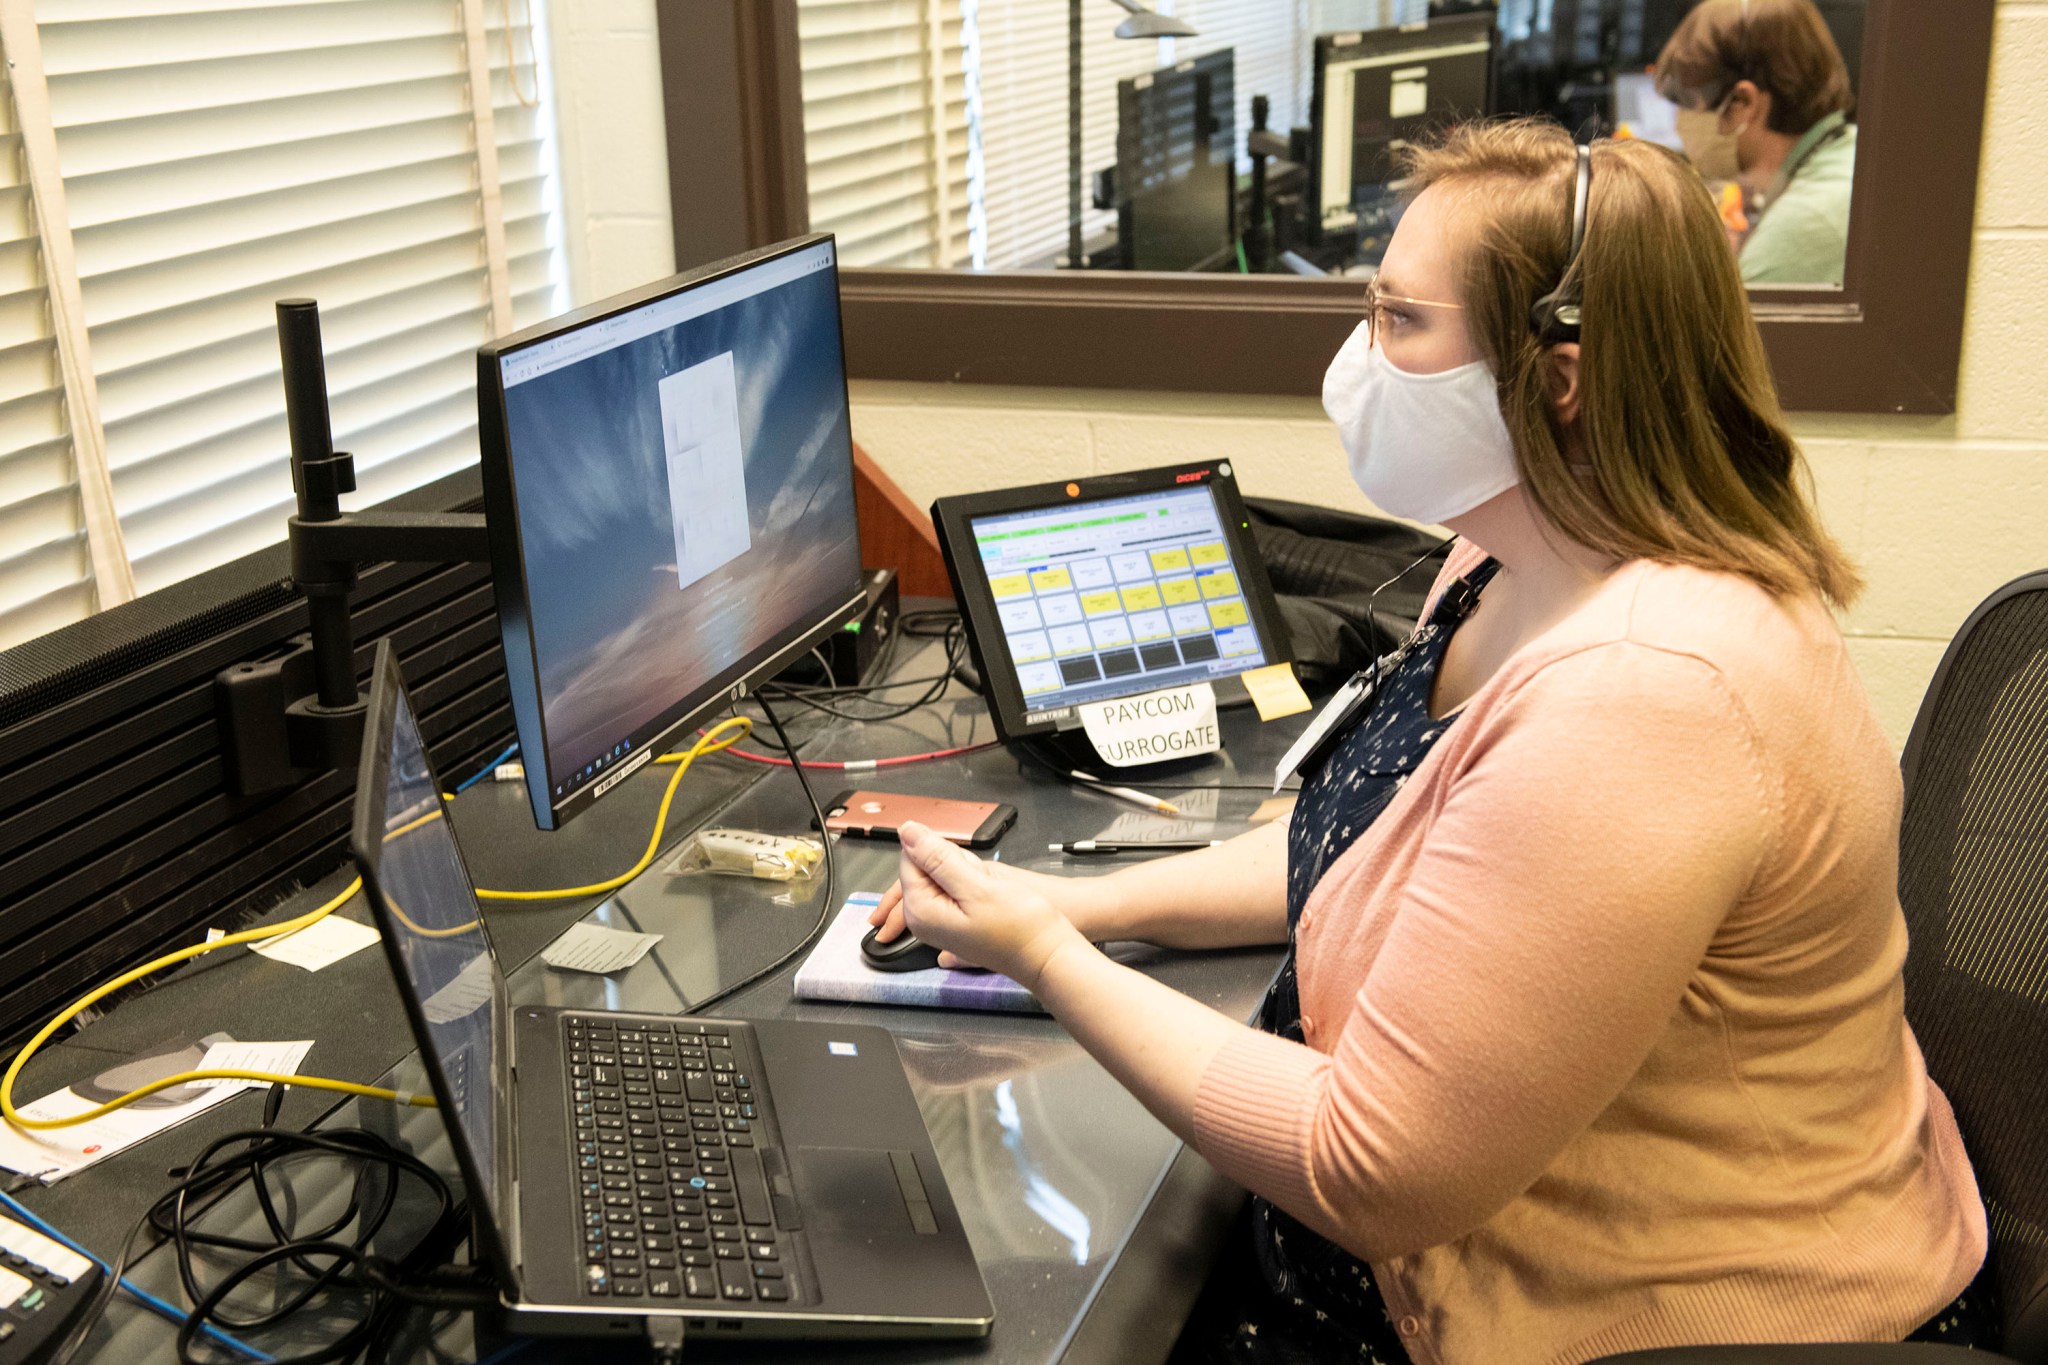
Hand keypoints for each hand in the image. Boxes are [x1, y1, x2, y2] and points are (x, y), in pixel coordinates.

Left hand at [868, 851, 1109, 945]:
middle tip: (983, 883)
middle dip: (956, 864)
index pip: (910, 857)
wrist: (1048, 954)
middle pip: (927, 866)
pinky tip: (994, 897)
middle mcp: (923, 918)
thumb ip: (937, 858)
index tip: (968, 866)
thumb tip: (906, 831)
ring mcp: (940, 921)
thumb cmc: (1019, 925)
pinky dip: (976, 884)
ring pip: (946, 873)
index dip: (943, 852)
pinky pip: (959, 887)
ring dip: (970, 873)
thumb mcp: (977, 886)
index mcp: (920, 910)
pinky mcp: (957, 920)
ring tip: (993, 891)